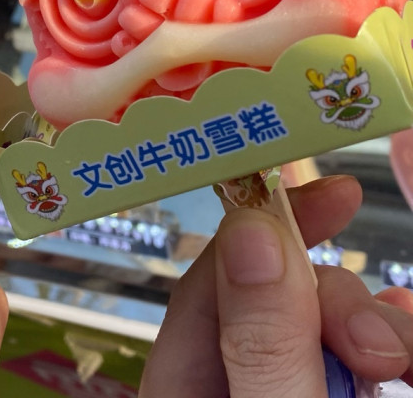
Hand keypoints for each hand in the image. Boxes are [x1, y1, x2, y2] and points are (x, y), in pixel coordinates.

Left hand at [139, 175, 412, 396]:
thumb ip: (262, 343)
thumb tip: (252, 230)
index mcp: (182, 380)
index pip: (217, 274)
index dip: (270, 223)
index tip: (337, 195)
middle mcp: (223, 376)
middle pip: (279, 296)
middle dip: (337, 301)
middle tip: (381, 349)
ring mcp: (269, 389)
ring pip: (322, 328)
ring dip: (373, 330)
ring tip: (409, 367)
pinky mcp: (317, 397)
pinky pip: (347, 365)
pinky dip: (386, 355)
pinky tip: (411, 361)